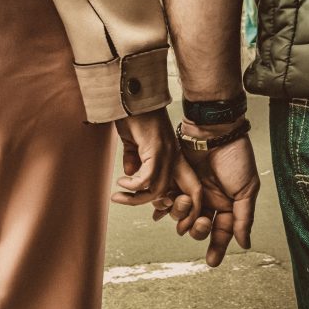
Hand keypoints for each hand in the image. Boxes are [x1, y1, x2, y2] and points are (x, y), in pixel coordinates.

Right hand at [111, 108, 200, 232]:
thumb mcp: (133, 143)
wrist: (131, 95)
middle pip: (177, 194)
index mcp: (173, 157)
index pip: (188, 188)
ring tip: (120, 195)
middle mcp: (175, 157)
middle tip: (134, 207)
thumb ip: (134, 160)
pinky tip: (122, 182)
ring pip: (160, 189)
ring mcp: (167, 153)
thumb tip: (129, 176)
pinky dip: (134, 185)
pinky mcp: (156, 149)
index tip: (155, 213)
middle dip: (160, 207)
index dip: (177, 205)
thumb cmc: (132, 115)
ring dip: (137, 198)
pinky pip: (148, 177)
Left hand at [171, 119, 259, 266]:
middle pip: (200, 227)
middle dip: (198, 229)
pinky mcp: (177, 180)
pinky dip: (165, 207)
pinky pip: (169, 200)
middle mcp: (209, 200)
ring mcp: (192, 191)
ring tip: (185, 202)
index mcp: (228, 204)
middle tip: (201, 221)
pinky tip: (161, 212)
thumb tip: (244, 244)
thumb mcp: (246, 189)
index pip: (222, 232)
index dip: (217, 247)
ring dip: (182, 215)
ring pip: (183, 216)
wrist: (215, 131)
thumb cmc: (235, 157)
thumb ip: (243, 218)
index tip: (211, 262)